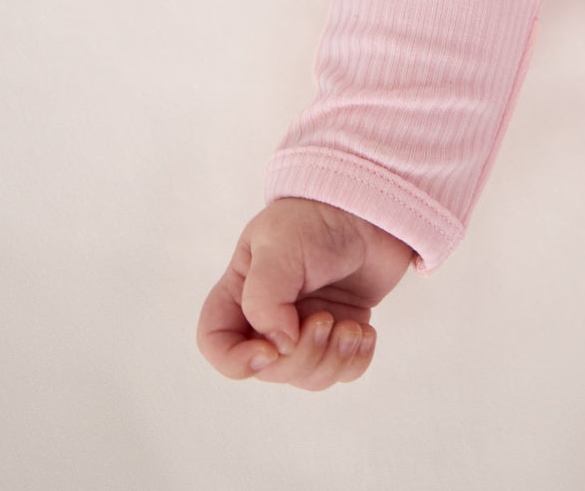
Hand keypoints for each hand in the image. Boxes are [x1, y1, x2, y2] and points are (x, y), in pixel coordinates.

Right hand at [196, 197, 414, 388]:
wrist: (368, 208)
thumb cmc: (315, 219)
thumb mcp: (278, 246)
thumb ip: (265, 298)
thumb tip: (280, 347)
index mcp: (240, 291)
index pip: (216, 343)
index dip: (234, 361)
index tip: (269, 350)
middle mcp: (268, 316)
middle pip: (269, 369)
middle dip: (302, 356)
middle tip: (327, 320)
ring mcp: (304, 326)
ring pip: (306, 376)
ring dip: (332, 360)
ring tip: (351, 328)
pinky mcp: (339, 331)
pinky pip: (342, 372)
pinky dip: (355, 361)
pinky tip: (364, 332)